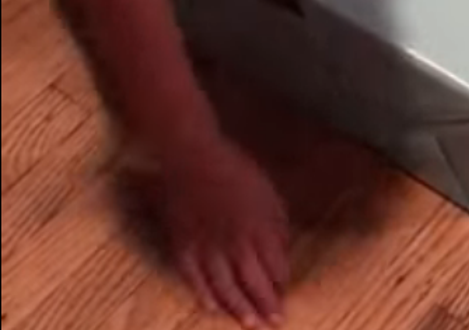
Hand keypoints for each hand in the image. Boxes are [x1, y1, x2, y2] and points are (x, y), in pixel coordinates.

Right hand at [160, 137, 290, 326]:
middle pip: (253, 283)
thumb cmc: (234, 170)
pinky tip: (212, 308)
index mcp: (260, 228)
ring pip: (225, 287)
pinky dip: (204, 294)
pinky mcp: (183, 246)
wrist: (192, 156)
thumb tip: (281, 254)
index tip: (285, 295)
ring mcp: (207, 247)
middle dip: (266, 305)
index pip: (275, 267)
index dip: (281, 284)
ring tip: (249, 324)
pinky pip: (194, 278)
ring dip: (239, 308)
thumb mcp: (268, 194)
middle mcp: (235, 244)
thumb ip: (277, 227)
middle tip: (274, 324)